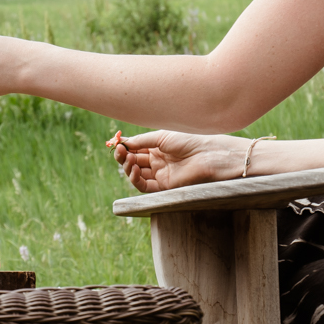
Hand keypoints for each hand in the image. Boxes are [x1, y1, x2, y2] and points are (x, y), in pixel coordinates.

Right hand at [104, 128, 248, 192]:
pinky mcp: (164, 186)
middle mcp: (158, 161)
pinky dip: (134, 178)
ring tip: (127, 159)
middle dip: (124, 156)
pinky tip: (132, 169)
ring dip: (127, 166)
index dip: (125, 146)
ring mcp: (160, 174)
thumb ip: (142, 141)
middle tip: (119, 150)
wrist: (207, 155)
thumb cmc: (188, 141)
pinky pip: (144, 185)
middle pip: (133, 161)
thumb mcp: (161, 137)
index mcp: (158, 147)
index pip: (136, 148)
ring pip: (136, 173)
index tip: (116, 142)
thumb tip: (123, 142)